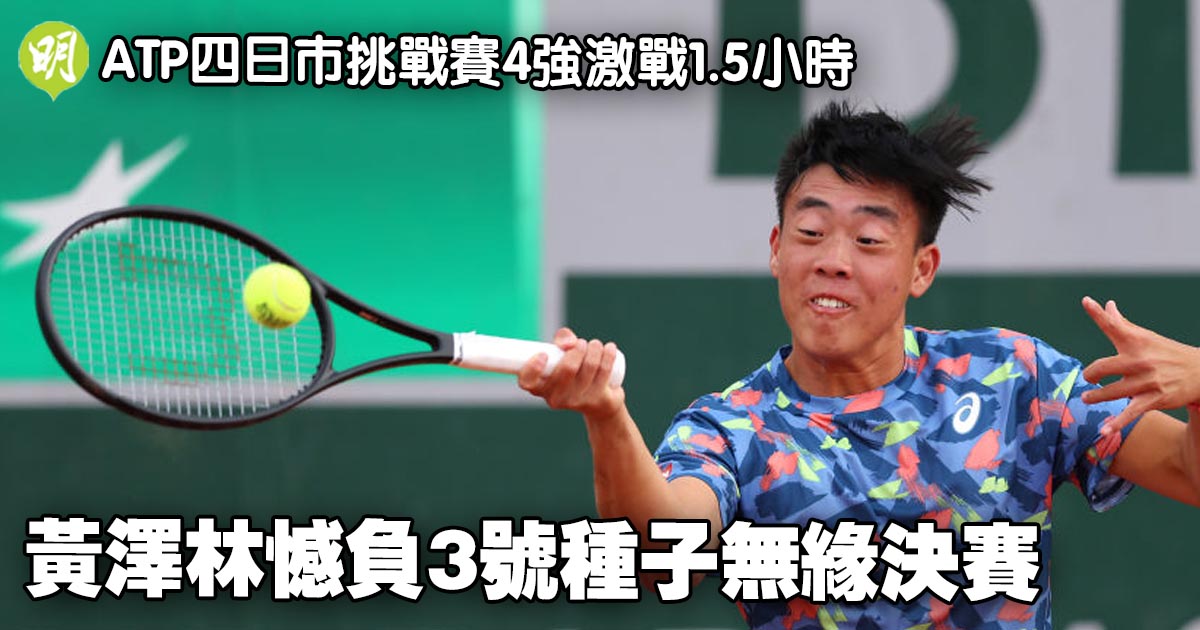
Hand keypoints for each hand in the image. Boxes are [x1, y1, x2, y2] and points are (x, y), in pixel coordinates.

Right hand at [518, 327, 625, 418]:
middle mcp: (556, 399)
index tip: (544, 354)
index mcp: (540, 388)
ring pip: (589, 367)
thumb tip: (569, 344)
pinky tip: (610, 348)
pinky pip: (604, 372)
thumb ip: (561, 339)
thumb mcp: (563, 357)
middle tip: (583, 343)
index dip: (533, 368)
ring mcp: (577, 402)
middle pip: (567, 369)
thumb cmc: (575, 374)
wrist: (600, 403)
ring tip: (596, 345)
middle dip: (578, 348)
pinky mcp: (598, 400)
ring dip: (594, 348)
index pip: (528, 383)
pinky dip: (608, 355)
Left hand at [1080, 296, 1199, 433]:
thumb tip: (1107, 305)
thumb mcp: (1147, 337)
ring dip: (1095, 397)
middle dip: (1090, 374)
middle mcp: (1140, 360)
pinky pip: (1130, 413)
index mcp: (1137, 341)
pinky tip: (1104, 432)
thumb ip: (1123, 324)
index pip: (1114, 325)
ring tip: (1087, 398)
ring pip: (1111, 392)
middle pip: (1103, 366)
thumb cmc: (1167, 352)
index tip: (1086, 301)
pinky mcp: (1153, 399)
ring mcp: (1147, 381)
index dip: (1098, 313)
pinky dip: (1116, 424)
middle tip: (1089, 377)